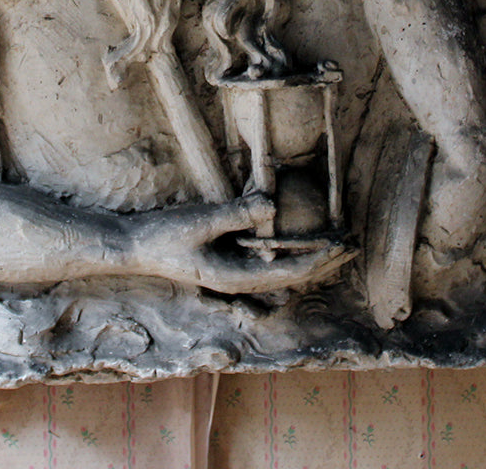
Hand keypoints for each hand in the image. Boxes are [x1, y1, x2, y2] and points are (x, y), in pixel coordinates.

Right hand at [127, 194, 352, 293]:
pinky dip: (286, 249)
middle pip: (290, 277)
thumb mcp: (198, 221)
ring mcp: (232, 272)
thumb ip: (235, 215)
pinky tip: (298, 237)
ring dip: (308, 257)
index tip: (342, 246)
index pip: (287, 273)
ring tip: (335, 242)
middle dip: (323, 262)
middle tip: (353, 246)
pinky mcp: (226, 260)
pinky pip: (265, 260)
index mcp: (233, 277)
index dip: (317, 260)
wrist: (133, 247)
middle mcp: (238, 280)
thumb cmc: (162, 236)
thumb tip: (272, 206)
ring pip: (280, 270)